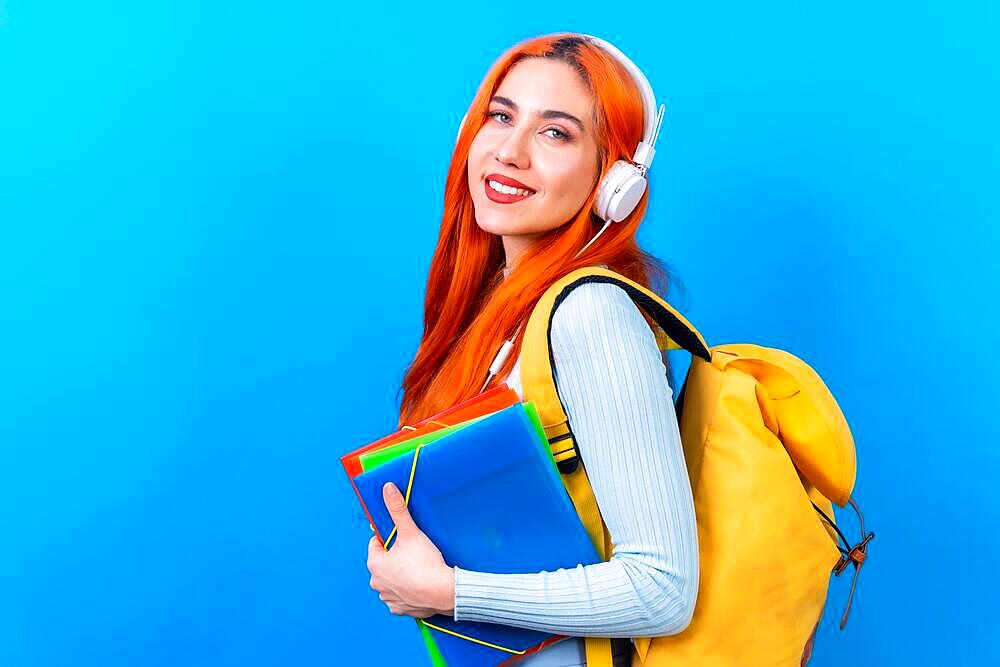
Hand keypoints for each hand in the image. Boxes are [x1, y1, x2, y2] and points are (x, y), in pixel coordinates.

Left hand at [366, 482, 455, 617]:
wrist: (443, 592)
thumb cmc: (424, 563)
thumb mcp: (410, 532)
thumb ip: (398, 509)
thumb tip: (387, 488)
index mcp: (374, 563)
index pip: (377, 543)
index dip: (391, 538)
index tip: (404, 538)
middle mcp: (376, 582)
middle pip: (384, 562)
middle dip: (397, 556)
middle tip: (415, 552)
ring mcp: (387, 598)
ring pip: (392, 580)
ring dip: (402, 574)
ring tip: (420, 569)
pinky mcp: (400, 609)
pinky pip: (401, 596)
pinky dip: (409, 591)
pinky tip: (421, 584)